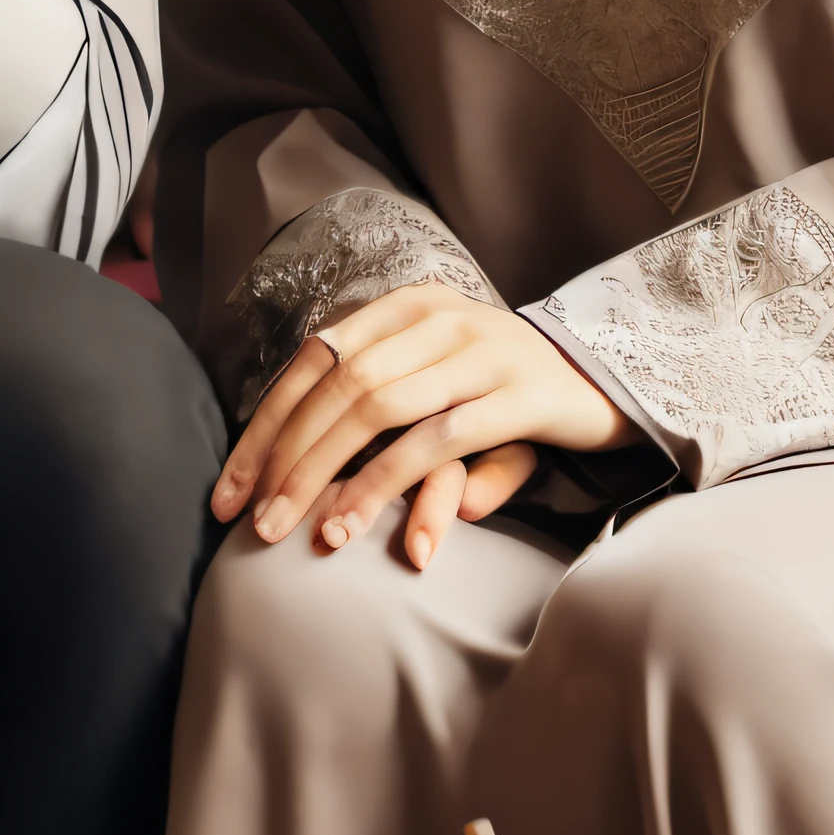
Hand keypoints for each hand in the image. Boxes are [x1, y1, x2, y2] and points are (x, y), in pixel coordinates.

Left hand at [213, 284, 626, 569]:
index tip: (229, 487)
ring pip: (376, 408)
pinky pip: (436, 440)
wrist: (605, 379)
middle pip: (335, 384)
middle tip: (249, 520)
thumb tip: (300, 461)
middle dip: (283, 455)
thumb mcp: (432, 387)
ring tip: (287, 527)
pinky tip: (351, 521)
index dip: (265, 425)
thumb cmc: (500, 390)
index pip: (314, 360)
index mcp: (406, 307)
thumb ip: (370, 406)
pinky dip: (385, 482)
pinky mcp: (518, 394)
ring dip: (323, 472)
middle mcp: (437, 319)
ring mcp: (480, 352)